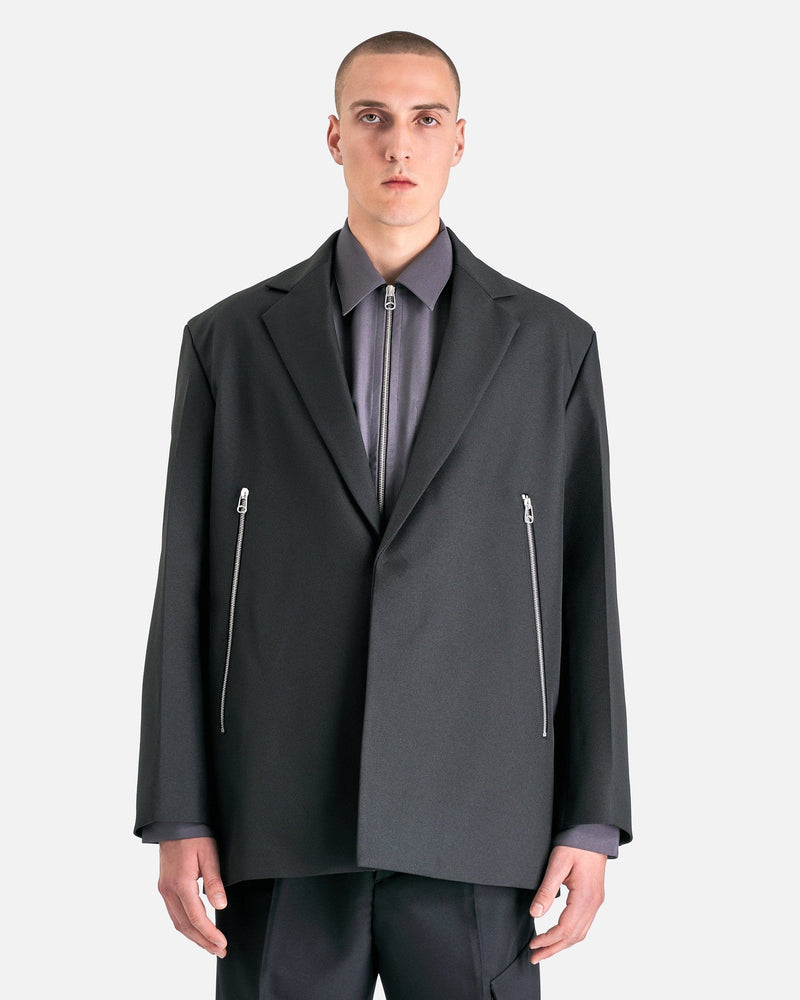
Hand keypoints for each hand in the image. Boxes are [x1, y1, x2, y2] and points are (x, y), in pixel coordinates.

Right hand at [158, 837, 228, 957]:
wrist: (174, 822)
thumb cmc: (194, 835)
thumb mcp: (209, 855)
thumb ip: (214, 881)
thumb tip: (221, 906)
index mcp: (181, 884)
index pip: (196, 918)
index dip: (210, 933)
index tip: (222, 943)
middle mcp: (168, 890)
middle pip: (185, 926)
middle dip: (203, 941)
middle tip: (219, 951)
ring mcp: (164, 889)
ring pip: (177, 922)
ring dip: (194, 936)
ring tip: (210, 945)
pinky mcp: (164, 886)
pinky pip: (174, 913)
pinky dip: (186, 925)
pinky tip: (196, 928)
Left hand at [527, 845, 605, 963]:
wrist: (593, 832)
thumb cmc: (576, 844)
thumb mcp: (557, 864)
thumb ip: (546, 890)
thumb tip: (535, 913)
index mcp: (585, 897)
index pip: (565, 929)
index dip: (548, 940)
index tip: (533, 945)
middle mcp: (594, 903)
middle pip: (574, 937)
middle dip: (554, 949)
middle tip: (535, 957)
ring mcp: (596, 902)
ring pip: (580, 933)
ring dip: (562, 944)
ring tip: (545, 950)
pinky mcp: (595, 898)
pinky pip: (584, 924)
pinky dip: (571, 934)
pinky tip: (560, 935)